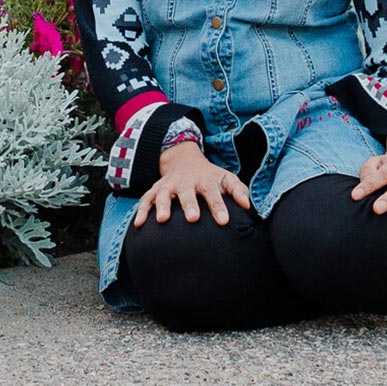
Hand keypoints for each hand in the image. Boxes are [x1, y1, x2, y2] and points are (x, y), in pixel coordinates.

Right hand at [133, 141, 250, 226]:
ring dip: (162, 206)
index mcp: (206, 180)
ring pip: (164, 194)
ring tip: (163, 220)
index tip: (224, 221)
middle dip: (189, 205)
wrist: (185, 161)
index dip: (218, 206)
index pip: (213, 192)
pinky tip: (138, 224)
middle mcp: (186, 182)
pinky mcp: (155, 189)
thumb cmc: (210, 177)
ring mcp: (169, 185)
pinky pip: (145, 199)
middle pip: (187, 192)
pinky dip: (141, 210)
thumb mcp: (226, 178)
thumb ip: (239, 190)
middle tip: (192, 219)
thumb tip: (248, 205)